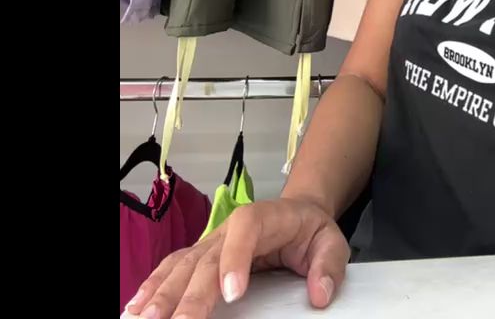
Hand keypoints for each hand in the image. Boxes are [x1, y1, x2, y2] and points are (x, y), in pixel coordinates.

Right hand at [123, 197, 348, 317]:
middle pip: (207, 257)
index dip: (236, 258)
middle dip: (191, 293)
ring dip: (162, 294)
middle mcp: (230, 228)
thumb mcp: (331, 241)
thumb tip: (320, 294)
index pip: (246, 230)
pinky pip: (172, 269)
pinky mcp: (200, 256)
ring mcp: (211, 242)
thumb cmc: (310, 230)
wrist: (297, 212)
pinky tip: (136, 308)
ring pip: (182, 266)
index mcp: (264, 218)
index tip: (233, 294)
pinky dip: (153, 287)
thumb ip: (329, 266)